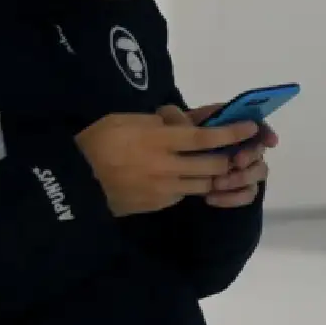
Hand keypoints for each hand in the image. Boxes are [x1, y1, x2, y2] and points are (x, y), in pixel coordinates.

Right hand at [75, 112, 259, 217]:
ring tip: (212, 167)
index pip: (206, 137)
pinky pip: (182, 196)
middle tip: (234, 152)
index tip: (250, 128)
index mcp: (159, 139)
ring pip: (203, 185)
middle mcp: (167, 166)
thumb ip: (159, 122)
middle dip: (229, 158)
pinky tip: (180, 179)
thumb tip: (182, 123)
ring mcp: (164, 189)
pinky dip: (188, 187)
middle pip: (213, 165)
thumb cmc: (98, 142)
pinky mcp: (157, 205)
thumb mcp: (126, 119)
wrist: (75, 182)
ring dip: (211, 176)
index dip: (232, 133)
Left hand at [166, 104, 277, 208]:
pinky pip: (247, 195)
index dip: (265, 132)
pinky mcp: (237, 188)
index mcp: (231, 124)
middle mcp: (243, 145)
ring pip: (257, 174)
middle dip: (251, 156)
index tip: (270, 141)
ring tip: (217, 184)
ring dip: (240, 179)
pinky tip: (211, 198)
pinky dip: (232, 198)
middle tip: (236, 162)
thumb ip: (177, 120)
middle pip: (259, 150)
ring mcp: (242, 168)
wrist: (167, 162)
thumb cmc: (175, 136)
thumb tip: (186, 125)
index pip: (257, 124)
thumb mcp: (170, 123)